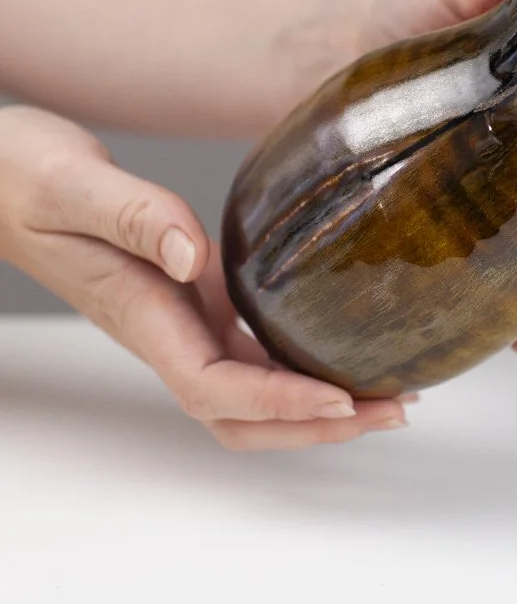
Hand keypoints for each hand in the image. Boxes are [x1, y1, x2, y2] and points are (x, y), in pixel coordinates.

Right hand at [0, 105, 409, 449]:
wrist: (6, 178)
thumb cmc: (27, 178)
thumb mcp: (76, 186)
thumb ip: (137, 219)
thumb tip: (194, 259)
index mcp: (140, 313)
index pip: (212, 386)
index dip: (277, 402)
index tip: (339, 399)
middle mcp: (164, 329)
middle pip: (241, 413)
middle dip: (313, 426)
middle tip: (390, 408)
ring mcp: (177, 320)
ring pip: (247, 392)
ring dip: (312, 405)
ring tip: (382, 392)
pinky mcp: (190, 298)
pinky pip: (246, 353)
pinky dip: (294, 366)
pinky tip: (334, 350)